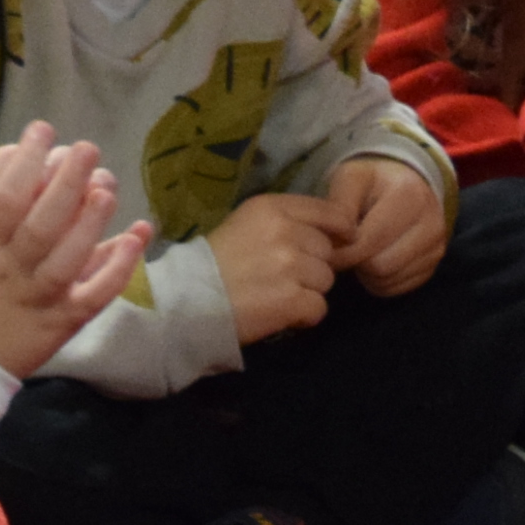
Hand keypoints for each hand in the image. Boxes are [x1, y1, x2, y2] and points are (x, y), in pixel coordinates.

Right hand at [0, 125, 154, 376]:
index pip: (4, 196)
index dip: (27, 159)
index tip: (43, 130)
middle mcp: (7, 272)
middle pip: (43, 222)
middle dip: (68, 181)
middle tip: (87, 148)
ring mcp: (36, 300)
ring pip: (70, 258)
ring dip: (92, 221)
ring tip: (107, 185)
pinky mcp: (59, 325)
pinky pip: (94, 296)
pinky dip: (117, 269)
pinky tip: (134, 238)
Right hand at [209, 189, 345, 344]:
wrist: (186, 300)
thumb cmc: (214, 262)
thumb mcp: (247, 224)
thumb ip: (286, 222)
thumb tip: (331, 234)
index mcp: (272, 208)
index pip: (331, 212)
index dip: (338, 230)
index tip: (336, 243)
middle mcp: (285, 231)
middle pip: (328, 251)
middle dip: (313, 266)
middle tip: (284, 278)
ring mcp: (289, 266)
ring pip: (326, 281)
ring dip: (308, 292)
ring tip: (278, 296)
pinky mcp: (291, 299)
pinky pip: (319, 309)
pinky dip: (304, 317)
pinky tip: (281, 314)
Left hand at [321, 153, 446, 290]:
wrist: (406, 184)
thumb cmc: (373, 183)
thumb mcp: (351, 179)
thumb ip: (339, 206)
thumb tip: (338, 240)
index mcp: (410, 195)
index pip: (370, 240)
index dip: (343, 250)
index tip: (327, 247)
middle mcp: (432, 223)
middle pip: (381, 266)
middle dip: (356, 261)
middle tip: (345, 249)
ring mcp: (436, 248)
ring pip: (388, 280)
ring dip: (366, 273)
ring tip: (361, 251)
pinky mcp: (433, 266)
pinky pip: (397, 288)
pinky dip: (379, 281)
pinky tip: (374, 259)